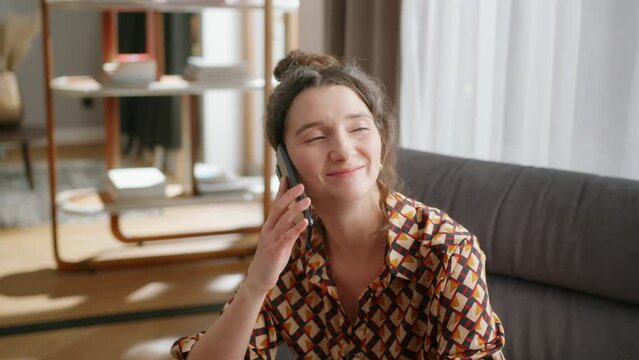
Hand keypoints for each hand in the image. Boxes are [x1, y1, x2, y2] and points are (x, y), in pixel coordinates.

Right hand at [244, 177, 310, 295]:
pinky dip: (297, 228)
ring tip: (308, 201)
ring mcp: (271, 239)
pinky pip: (288, 236)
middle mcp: (269, 229)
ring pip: (284, 220)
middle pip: (278, 208)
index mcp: (269, 226)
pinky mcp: (276, 249)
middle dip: (289, 195)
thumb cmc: (271, 259)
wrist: (259, 278)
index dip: (281, 191)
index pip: (275, 204)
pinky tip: (305, 221)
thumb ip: (286, 229)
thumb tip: (297, 218)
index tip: (287, 177)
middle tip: (301, 185)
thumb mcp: (279, 241)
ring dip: (296, 209)